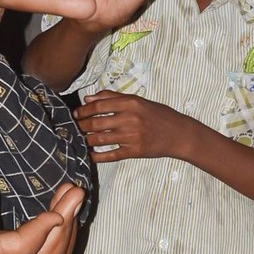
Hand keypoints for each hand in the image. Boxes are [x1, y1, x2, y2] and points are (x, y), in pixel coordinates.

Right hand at [0, 183, 84, 253]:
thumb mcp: (3, 246)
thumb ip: (34, 232)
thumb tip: (58, 217)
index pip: (61, 230)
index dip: (67, 208)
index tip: (75, 190)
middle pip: (65, 235)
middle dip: (69, 210)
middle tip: (74, 188)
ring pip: (62, 240)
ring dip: (64, 217)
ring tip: (67, 195)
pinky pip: (55, 245)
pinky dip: (57, 228)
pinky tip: (53, 216)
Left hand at [74, 89, 188, 162]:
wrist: (178, 134)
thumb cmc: (157, 115)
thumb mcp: (137, 100)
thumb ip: (112, 97)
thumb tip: (88, 99)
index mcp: (130, 103)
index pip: (99, 106)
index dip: (83, 111)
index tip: (75, 114)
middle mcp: (130, 119)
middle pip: (96, 123)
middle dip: (81, 126)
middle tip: (74, 128)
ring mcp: (131, 136)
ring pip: (100, 139)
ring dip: (86, 140)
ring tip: (80, 139)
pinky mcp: (134, 151)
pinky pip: (110, 155)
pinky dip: (97, 156)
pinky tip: (89, 155)